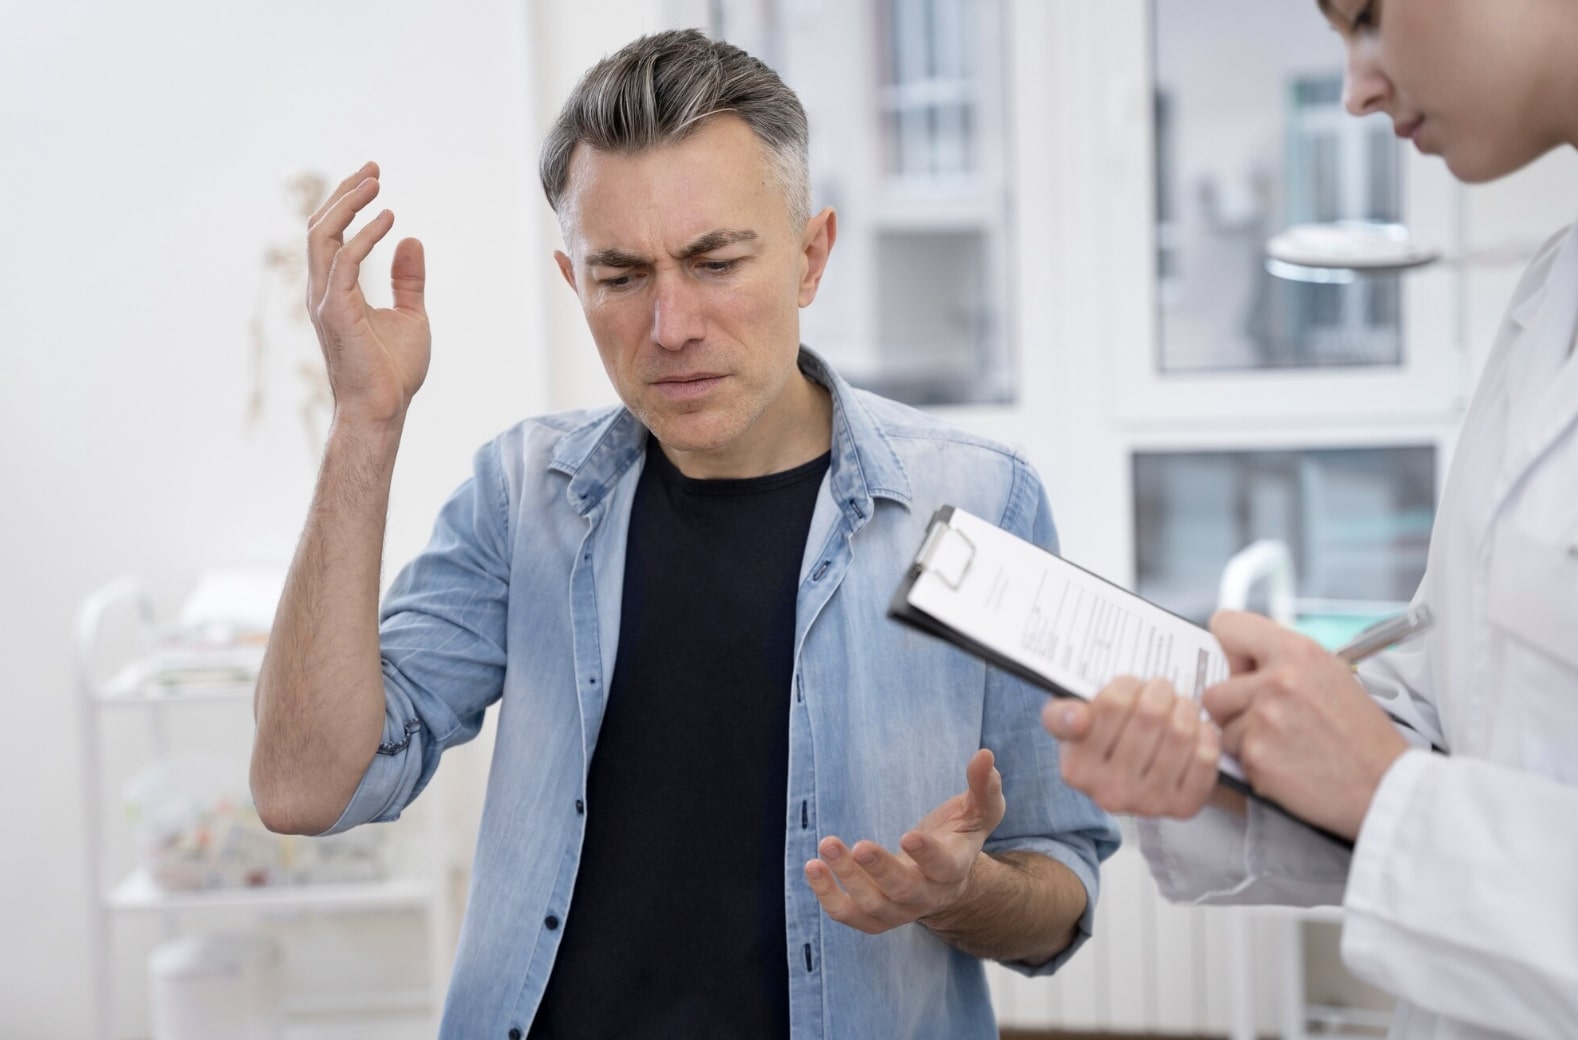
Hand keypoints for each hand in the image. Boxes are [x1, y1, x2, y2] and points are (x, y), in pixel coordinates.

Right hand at [306, 161, 429, 427]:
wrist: (383, 409)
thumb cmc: (392, 373)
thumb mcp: (410, 316)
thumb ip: (408, 280)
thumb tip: (411, 240)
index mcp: (335, 291)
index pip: (331, 235)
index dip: (348, 203)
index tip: (372, 178)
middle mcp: (323, 291)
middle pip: (320, 227)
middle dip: (344, 193)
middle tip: (374, 169)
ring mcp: (325, 300)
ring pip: (322, 236)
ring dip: (347, 205)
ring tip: (375, 182)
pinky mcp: (336, 311)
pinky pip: (345, 261)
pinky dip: (365, 236)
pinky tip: (389, 220)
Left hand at [805, 748, 1004, 934]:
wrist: (943, 878)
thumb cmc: (958, 835)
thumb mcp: (978, 810)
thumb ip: (983, 786)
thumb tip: (985, 755)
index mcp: (954, 869)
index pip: (944, 867)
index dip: (927, 855)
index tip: (908, 834)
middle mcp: (927, 896)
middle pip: (904, 891)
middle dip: (879, 869)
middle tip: (858, 845)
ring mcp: (899, 911)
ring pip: (873, 905)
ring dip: (847, 878)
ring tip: (826, 845)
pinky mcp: (873, 916)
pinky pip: (848, 915)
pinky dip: (827, 897)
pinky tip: (813, 868)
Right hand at [1043, 677, 1220, 817]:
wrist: (1128, 780)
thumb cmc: (1099, 741)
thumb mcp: (1069, 723)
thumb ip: (1060, 714)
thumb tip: (1077, 718)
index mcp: (1077, 769)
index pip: (1112, 704)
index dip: (1127, 684)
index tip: (1130, 684)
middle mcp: (1110, 793)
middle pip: (1150, 716)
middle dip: (1160, 691)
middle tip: (1160, 689)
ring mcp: (1148, 804)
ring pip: (1180, 734)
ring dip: (1184, 708)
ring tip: (1178, 704)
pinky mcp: (1183, 808)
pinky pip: (1205, 758)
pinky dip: (1204, 735)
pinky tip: (1194, 730)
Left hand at [1203, 610, 1407, 840]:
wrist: (1385, 785)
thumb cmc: (1360, 734)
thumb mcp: (1332, 675)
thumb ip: (1283, 661)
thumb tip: (1240, 660)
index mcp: (1298, 652)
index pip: (1228, 625)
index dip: (1229, 649)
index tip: (1236, 665)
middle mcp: (1278, 680)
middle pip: (1214, 689)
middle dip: (1234, 707)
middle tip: (1269, 719)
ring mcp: (1264, 719)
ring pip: (1222, 725)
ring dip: (1243, 737)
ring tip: (1285, 743)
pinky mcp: (1256, 755)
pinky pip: (1232, 754)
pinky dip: (1252, 762)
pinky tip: (1285, 763)